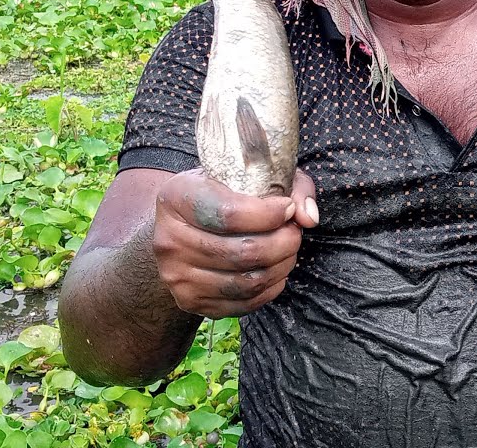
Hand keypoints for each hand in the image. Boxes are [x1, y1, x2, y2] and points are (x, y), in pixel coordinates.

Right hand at [153, 168, 317, 317]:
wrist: (182, 226)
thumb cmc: (222, 194)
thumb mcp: (250, 174)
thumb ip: (288, 186)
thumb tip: (308, 217)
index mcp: (176, 197)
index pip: (229, 214)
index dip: (269, 215)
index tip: (287, 208)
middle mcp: (168, 239)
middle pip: (242, 252)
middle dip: (282, 243)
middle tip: (294, 233)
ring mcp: (176, 275)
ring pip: (246, 281)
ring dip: (280, 267)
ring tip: (289, 251)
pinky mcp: (189, 300)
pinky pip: (242, 303)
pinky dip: (269, 289)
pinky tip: (276, 271)